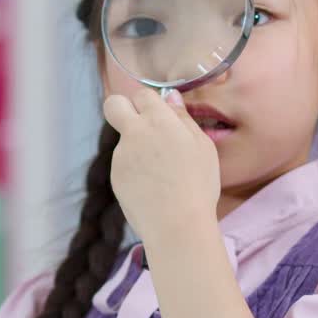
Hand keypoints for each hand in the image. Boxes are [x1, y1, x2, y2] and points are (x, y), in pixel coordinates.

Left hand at [103, 87, 219, 246]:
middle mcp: (135, 133)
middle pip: (114, 104)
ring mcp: (121, 155)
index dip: (151, 103)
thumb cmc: (198, 184)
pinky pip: (125, 164)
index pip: (143, 95)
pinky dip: (137, 171)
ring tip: (164, 174)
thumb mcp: (203, 147)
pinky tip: (155, 187)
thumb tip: (170, 98)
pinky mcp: (115, 175)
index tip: (161, 115)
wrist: (177, 222)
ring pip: (125, 141)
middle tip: (139, 124)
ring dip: (139, 149)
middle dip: (122, 107)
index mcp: (160, 121)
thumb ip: (184, 119)